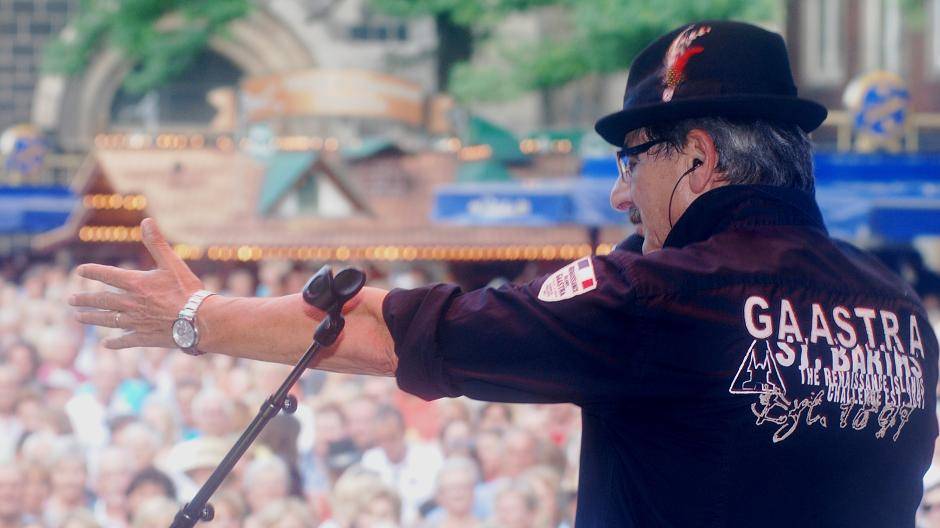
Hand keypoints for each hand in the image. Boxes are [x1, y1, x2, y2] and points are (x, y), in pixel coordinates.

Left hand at [70, 218, 203, 348]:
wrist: (198, 320)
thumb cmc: (187, 290)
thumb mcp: (173, 263)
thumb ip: (157, 243)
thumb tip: (146, 221)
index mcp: (137, 283)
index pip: (108, 275)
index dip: (93, 271)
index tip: (79, 270)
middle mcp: (131, 303)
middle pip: (102, 300)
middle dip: (85, 299)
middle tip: (71, 300)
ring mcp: (136, 322)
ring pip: (107, 320)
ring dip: (91, 318)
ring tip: (77, 317)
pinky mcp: (144, 337)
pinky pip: (125, 340)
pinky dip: (115, 342)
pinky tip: (106, 344)